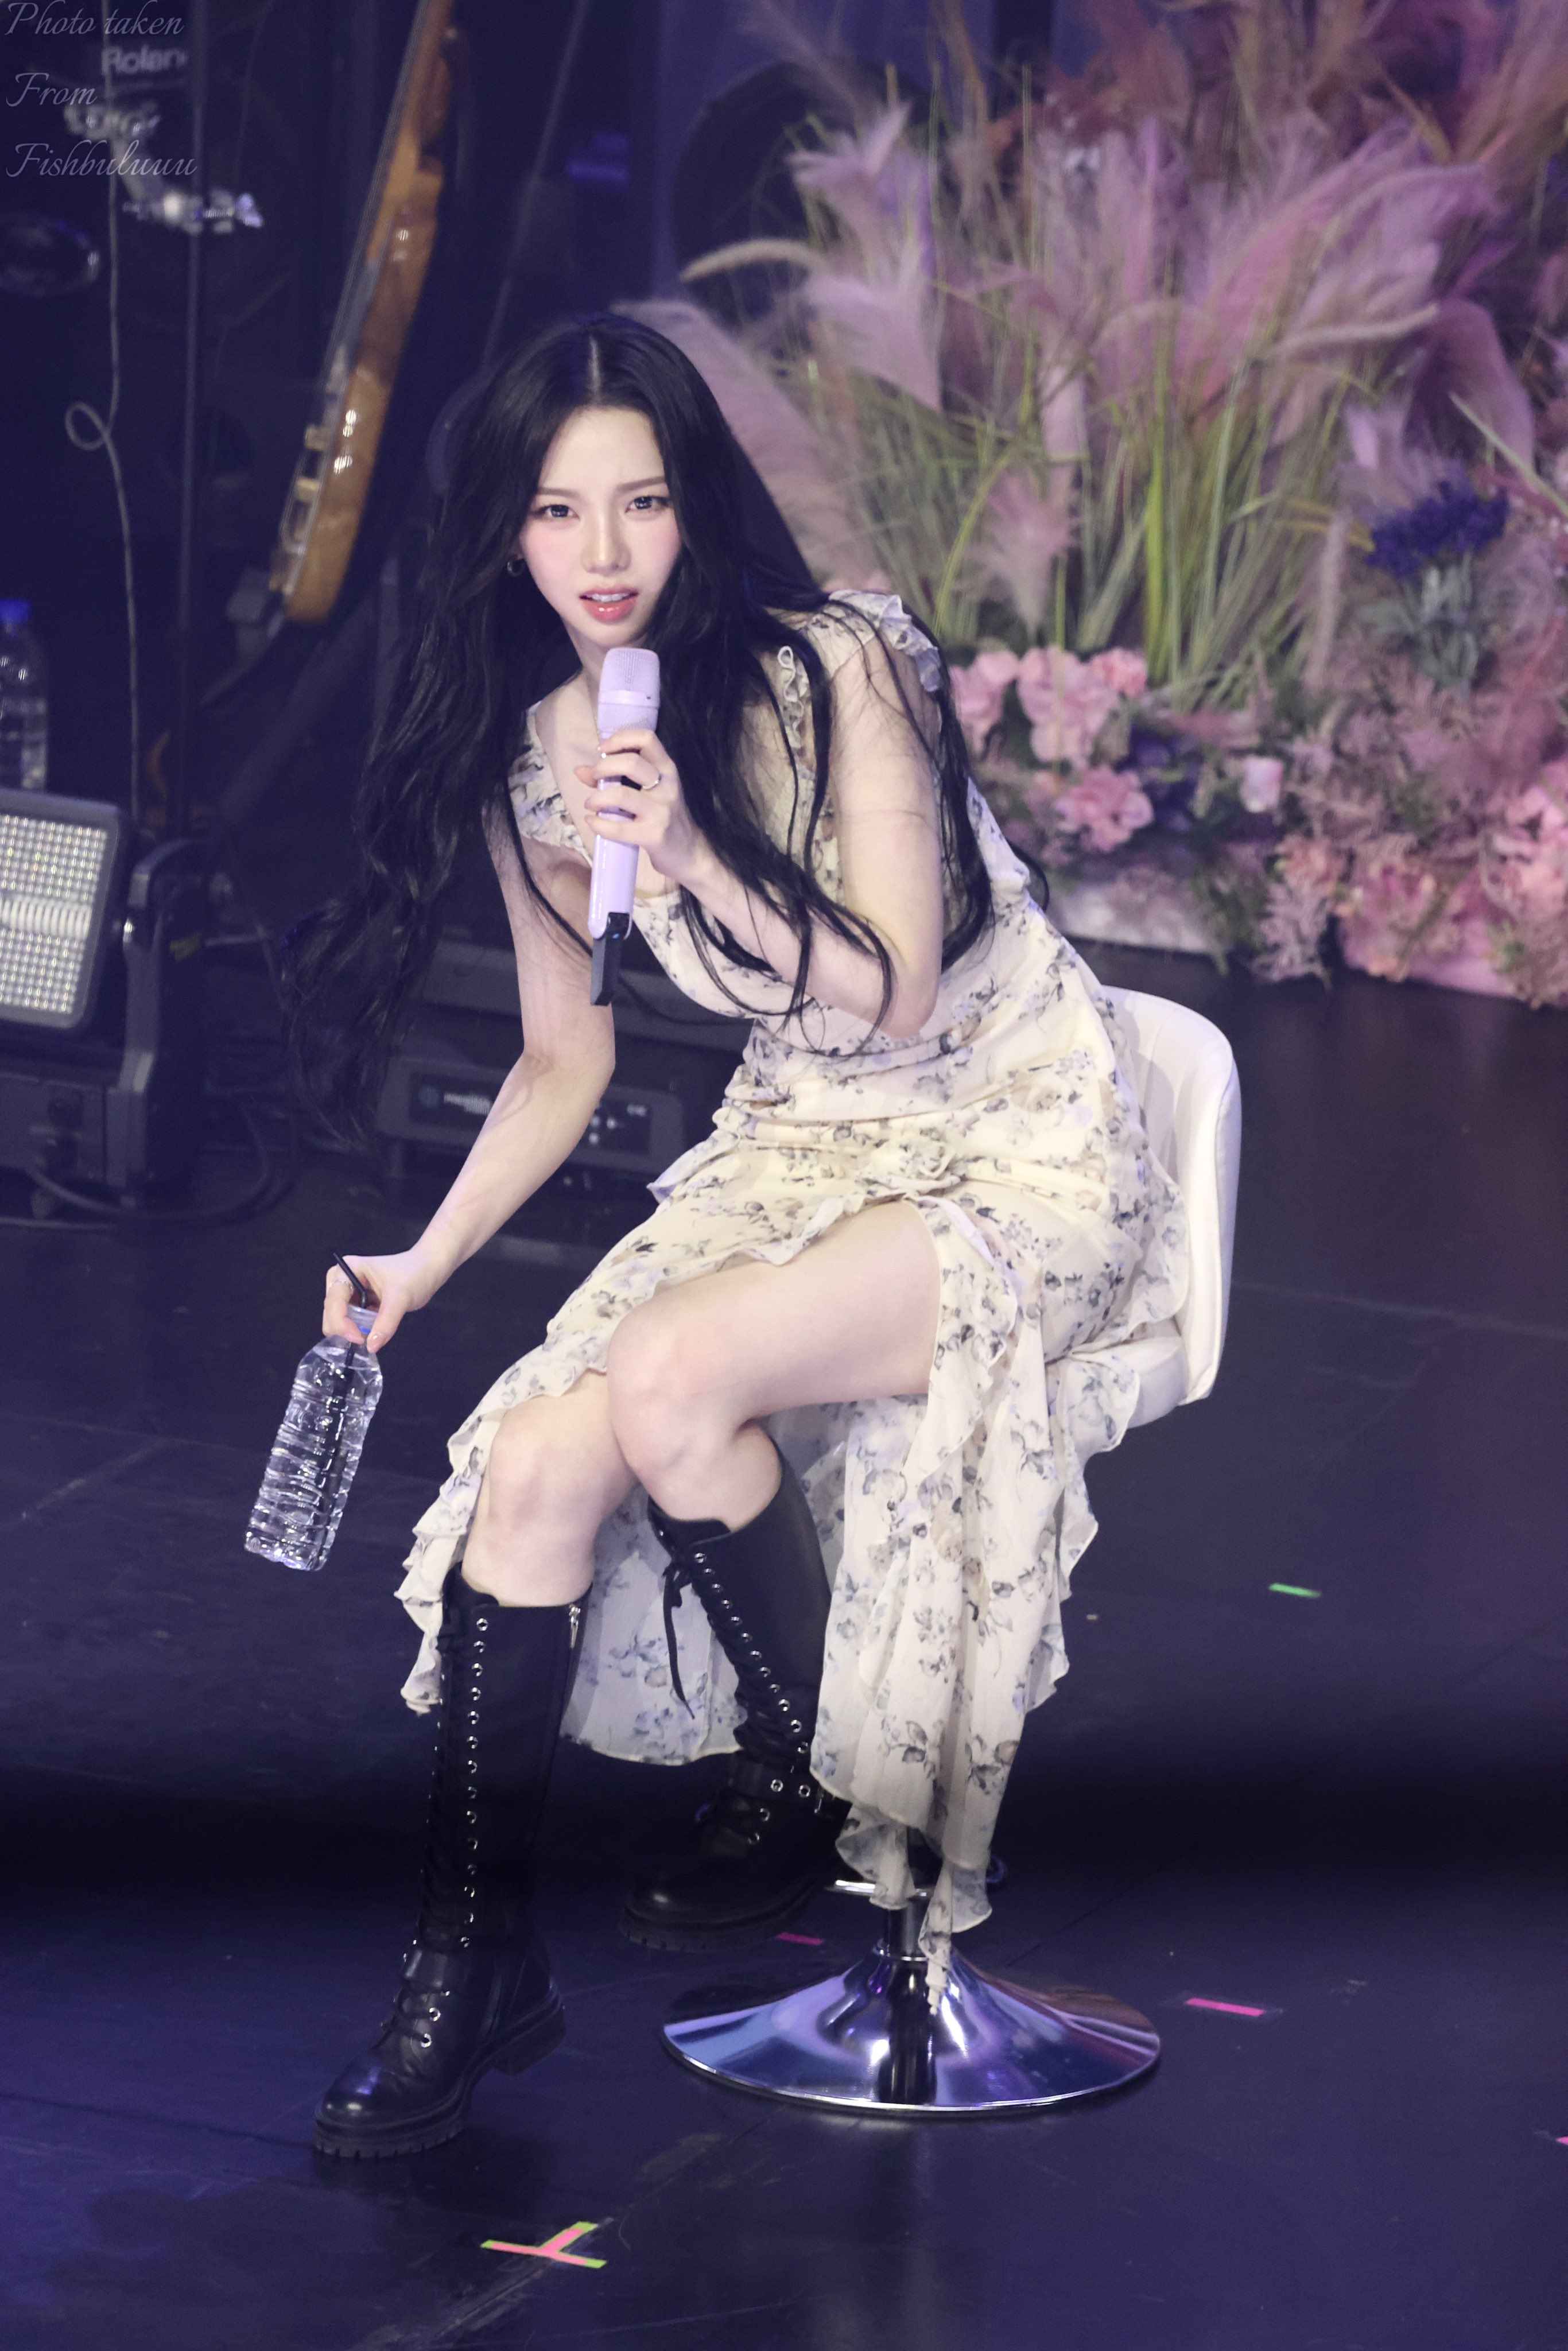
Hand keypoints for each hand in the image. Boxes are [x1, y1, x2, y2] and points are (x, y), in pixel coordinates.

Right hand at [322, 1249, 440, 1354]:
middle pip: (331, 1312)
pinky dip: (360, 1329)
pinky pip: (352, 1322)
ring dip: (353, 1330)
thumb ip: (385, 1322)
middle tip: (365, 1338)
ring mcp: (349, 1292)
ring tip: (372, 1332)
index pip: (333, 1301)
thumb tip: (371, 1346)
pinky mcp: (358, 1303)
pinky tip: (373, 1330)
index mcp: (346, 1270)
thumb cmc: (414, 1274)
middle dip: (345, 1328)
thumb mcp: (400, 1298)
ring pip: (339, 1320)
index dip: (341, 1322)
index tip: (358, 1339)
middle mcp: (342, 1280)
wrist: (428, 1269)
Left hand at [575, 726, 705, 886]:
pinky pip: (618, 827)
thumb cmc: (663, 817)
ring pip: (621, 794)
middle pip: (631, 763)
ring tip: (590, 803)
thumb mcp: (647, 793)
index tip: (603, 749)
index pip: (647, 738)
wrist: (688, 852)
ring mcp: (661, 811)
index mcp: (667, 769)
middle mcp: (667, 786)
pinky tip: (592, 822)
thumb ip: (615, 778)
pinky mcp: (653, 835)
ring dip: (597, 798)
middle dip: (603, 767)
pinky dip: (598, 824)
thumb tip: (580, 770)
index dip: (620, 738)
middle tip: (594, 777)